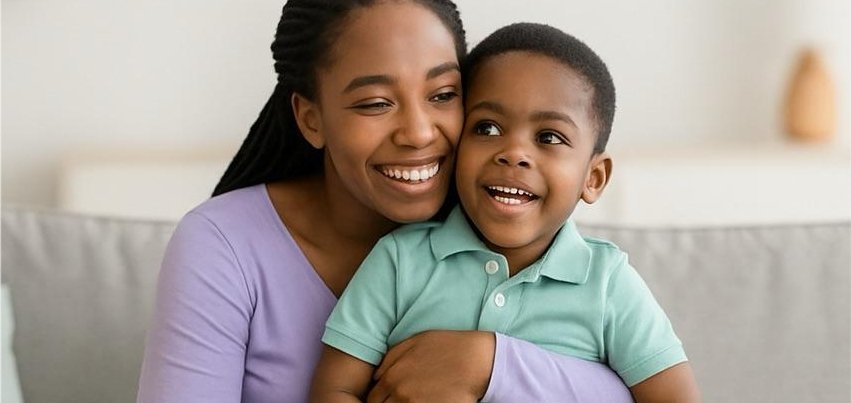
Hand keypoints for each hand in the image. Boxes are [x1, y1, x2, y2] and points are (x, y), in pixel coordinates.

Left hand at [366, 330, 494, 402]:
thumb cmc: (447, 347)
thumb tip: (377, 375)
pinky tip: (425, 401)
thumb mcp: (414, 342)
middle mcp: (399, 393)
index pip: (373, 397)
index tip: (388, 397)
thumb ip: (390, 358)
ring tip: (413, 399)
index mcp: (392, 376)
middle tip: (401, 399)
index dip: (379, 399)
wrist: (475, 361)